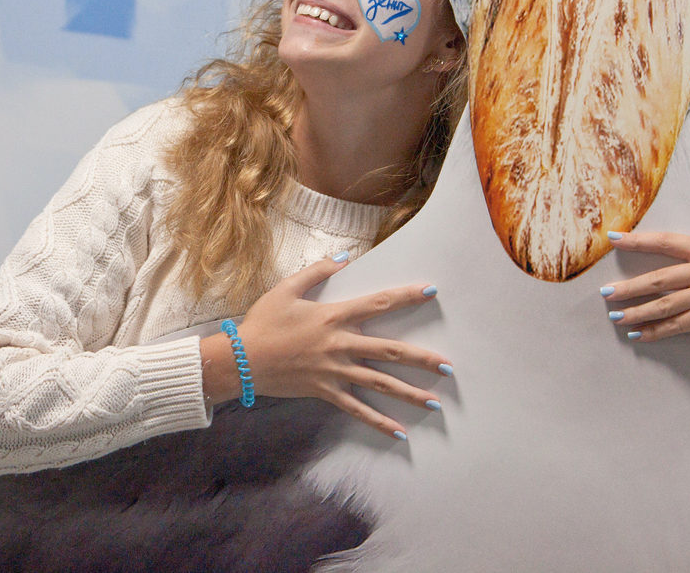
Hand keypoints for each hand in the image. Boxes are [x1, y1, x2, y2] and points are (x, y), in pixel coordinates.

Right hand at [203, 254, 450, 439]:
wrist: (241, 360)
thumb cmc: (262, 322)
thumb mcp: (287, 289)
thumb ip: (318, 272)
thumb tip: (344, 257)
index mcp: (334, 317)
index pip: (378, 304)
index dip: (405, 297)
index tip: (430, 292)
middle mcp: (340, 345)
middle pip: (390, 351)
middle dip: (422, 359)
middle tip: (448, 367)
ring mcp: (335, 372)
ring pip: (379, 383)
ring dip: (409, 393)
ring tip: (435, 402)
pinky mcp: (326, 392)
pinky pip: (357, 409)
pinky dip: (379, 421)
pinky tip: (399, 432)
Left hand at [601, 231, 689, 370]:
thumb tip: (659, 270)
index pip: (667, 241)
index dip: (638, 239)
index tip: (613, 238)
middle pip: (659, 277)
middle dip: (628, 286)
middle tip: (604, 292)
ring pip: (663, 303)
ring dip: (636, 311)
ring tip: (615, 315)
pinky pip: (675, 325)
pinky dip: (654, 331)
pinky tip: (638, 334)